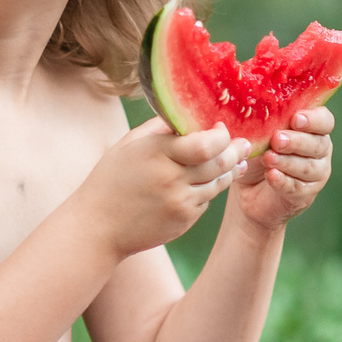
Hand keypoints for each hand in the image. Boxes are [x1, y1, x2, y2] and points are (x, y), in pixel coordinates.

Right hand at [76, 118, 250, 258]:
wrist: (98, 227)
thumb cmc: (110, 181)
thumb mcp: (128, 146)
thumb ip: (158, 129)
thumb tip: (185, 114)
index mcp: (157, 154)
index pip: (207, 143)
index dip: (221, 135)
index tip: (221, 128)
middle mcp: (172, 179)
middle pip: (220, 162)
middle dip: (236, 151)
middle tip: (243, 143)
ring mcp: (180, 202)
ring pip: (219, 183)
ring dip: (229, 170)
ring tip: (236, 161)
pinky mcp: (184, 221)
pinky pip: (206, 201)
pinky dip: (208, 190)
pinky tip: (206, 182)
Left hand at [231, 105, 332, 231]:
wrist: (249, 189)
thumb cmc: (258, 153)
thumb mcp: (259, 135)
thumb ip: (265, 122)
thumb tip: (254, 108)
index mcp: (313, 129)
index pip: (325, 121)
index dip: (314, 120)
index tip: (296, 119)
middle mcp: (320, 150)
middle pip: (318, 144)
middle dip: (296, 141)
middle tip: (277, 139)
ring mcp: (316, 174)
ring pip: (309, 167)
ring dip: (288, 162)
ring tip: (268, 158)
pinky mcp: (305, 194)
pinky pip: (297, 187)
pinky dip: (283, 181)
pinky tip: (271, 175)